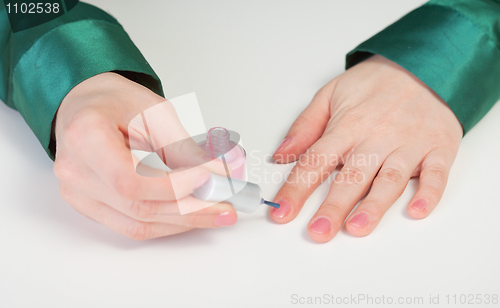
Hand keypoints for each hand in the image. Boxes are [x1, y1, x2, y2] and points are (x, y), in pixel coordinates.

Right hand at [54, 72, 236, 239]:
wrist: (86, 105)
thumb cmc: (115, 102)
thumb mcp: (155, 112)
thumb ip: (185, 147)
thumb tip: (219, 174)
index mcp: (86, 137)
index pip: (132, 180)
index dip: (174, 188)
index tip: (210, 183)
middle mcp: (75, 171)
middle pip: (139, 207)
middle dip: (191, 210)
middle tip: (226, 207)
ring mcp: (77, 193)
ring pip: (138, 224)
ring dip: (183, 221)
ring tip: (216, 213)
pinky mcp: (88, 206)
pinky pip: (131, 226)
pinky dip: (166, 222)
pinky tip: (191, 215)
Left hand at [271, 55, 462, 242]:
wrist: (423, 64)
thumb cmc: (374, 83)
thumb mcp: (330, 94)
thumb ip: (305, 126)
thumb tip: (282, 155)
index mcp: (347, 126)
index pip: (315, 162)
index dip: (296, 189)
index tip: (282, 212)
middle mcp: (376, 137)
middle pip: (351, 176)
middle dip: (333, 206)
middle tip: (318, 232)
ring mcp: (409, 144)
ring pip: (389, 179)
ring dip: (374, 206)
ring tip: (356, 228)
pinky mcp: (438, 148)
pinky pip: (436, 173)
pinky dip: (429, 193)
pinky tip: (416, 211)